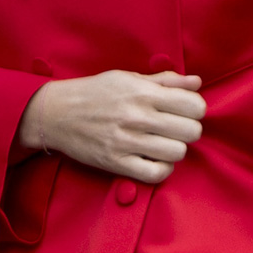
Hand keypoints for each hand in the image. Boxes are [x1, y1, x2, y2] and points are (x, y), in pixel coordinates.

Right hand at [17, 71, 204, 183]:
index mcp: (143, 92)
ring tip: (164, 144)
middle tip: (175, 129)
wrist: (56, 112)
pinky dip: (162, 169)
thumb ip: (165, 81)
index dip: (195, 110)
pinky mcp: (116, 163)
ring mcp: (126, 141)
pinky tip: (155, 160)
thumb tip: (196, 82)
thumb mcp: (128, 78)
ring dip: (175, 150)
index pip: (194, 105)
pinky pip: (155, 174)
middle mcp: (137, 116)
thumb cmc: (95, 93)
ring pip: (177, 153)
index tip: (185, 111)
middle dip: (188, 130)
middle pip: (191, 131)